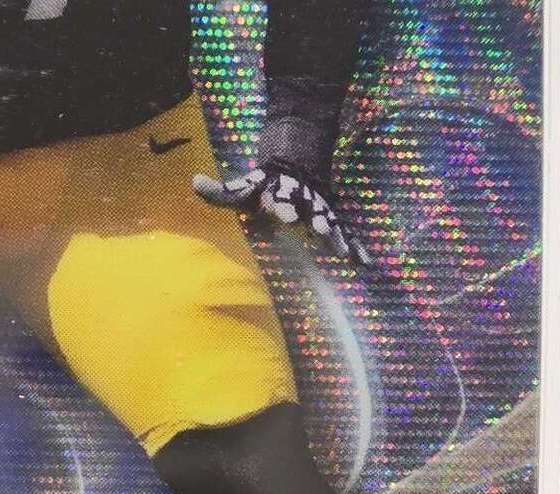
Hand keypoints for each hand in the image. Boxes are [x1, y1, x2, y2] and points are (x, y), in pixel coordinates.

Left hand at [193, 163, 371, 266]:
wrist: (296, 163)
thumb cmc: (263, 186)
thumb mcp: (241, 188)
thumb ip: (219, 192)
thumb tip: (194, 182)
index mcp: (282, 193)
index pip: (283, 200)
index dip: (284, 207)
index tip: (286, 217)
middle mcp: (304, 200)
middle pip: (312, 209)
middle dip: (317, 220)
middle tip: (321, 232)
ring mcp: (320, 209)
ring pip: (332, 222)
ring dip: (338, 237)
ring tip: (346, 253)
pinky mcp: (332, 219)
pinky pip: (345, 234)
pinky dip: (355, 248)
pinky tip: (365, 264)